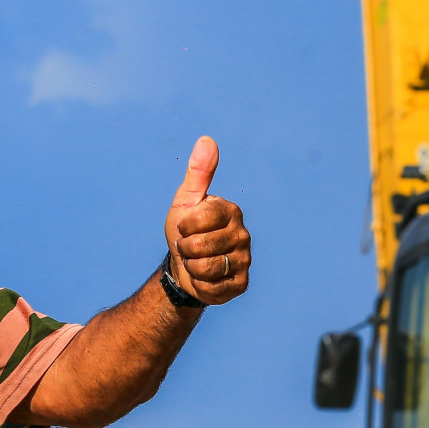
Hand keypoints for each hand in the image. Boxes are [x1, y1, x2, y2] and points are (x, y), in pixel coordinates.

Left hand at [165, 136, 249, 305]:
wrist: (184, 268)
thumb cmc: (185, 231)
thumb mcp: (186, 201)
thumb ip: (198, 173)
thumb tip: (207, 140)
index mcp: (230, 211)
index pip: (199, 219)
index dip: (184, 226)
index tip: (185, 227)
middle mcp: (242, 234)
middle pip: (200, 246)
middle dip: (185, 249)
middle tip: (189, 247)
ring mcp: (244, 259)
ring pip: (206, 268)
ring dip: (192, 268)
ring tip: (196, 262)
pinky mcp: (241, 283)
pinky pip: (214, 287)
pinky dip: (201, 285)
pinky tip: (205, 279)